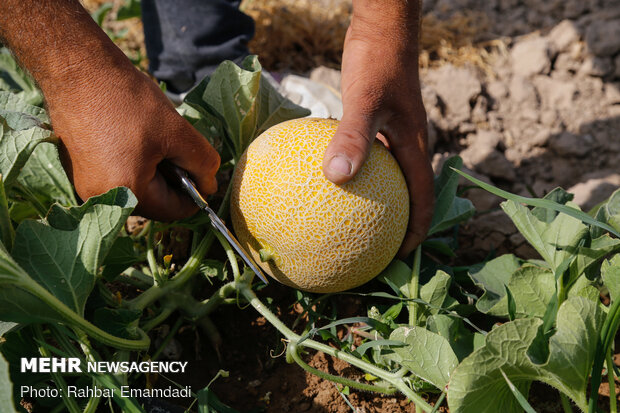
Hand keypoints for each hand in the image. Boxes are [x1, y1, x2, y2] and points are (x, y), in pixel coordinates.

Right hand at [0, 0, 219, 220]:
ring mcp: (86, 186)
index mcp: (128, 192)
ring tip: (158, 142)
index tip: (203, 172)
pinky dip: (133, 166)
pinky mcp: (79, 171)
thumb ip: (202, 163)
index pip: (174, 210)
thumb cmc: (128, 100)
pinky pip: (117, 178)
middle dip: (173, 182)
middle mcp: (102, 197)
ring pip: (136, 190)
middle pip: (154, 203)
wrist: (76, 69)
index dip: (196, 194)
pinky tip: (137, 140)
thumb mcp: (177, 131)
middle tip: (180, 150)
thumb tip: (211, 186)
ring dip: (154, 173)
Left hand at [322, 1, 433, 255]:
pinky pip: (366, 157)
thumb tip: (337, 177)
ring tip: (352, 222)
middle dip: (396, 223)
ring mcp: (391, 134)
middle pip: (407, 193)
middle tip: (374, 246)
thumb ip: (353, 136)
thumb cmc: (379, 62)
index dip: (416, 229)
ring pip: (386, 177)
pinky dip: (354, 173)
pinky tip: (328, 180)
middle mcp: (405, 144)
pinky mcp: (375, 123)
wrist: (383, 28)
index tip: (399, 255)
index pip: (423, 197)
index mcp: (413, 146)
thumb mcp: (364, 99)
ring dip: (375, 201)